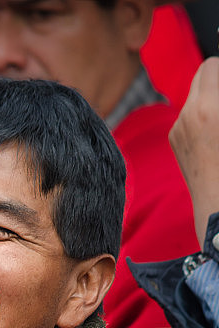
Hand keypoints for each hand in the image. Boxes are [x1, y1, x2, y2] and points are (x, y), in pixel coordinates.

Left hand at [169, 57, 218, 246]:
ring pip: (193, 95)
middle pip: (200, 75)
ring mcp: (177, 129)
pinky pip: (187, 115)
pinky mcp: (174, 140)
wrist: (218, 202)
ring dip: (209, 98)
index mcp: (207, 108)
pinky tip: (212, 136)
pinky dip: (200, 116)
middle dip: (217, 80)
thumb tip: (217, 79)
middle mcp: (186, 115)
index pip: (211, 65)